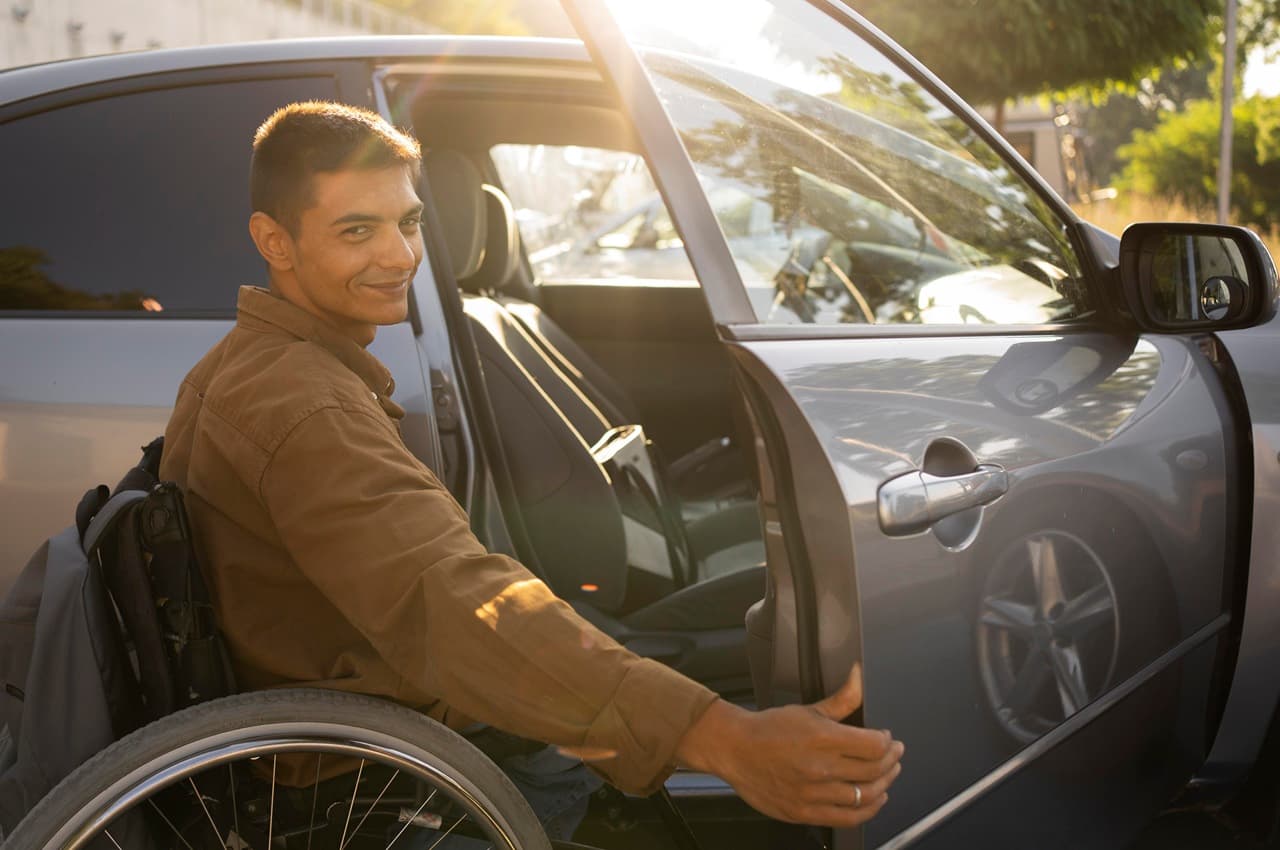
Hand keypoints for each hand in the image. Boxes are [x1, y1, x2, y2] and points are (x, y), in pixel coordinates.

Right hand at [674, 664, 902, 827]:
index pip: (874, 745)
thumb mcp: (808, 709)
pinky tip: (875, 799)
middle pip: (874, 770)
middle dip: (891, 761)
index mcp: (822, 738)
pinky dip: (868, 810)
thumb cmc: (769, 729)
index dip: (888, 742)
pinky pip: (848, 818)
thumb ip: (841, 699)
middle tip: (894, 754)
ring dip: (884, 785)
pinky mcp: (805, 812)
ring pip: (865, 795)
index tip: (889, 739)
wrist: (735, 750)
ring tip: (887, 776)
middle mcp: (820, 768)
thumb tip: (859, 676)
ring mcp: (813, 794)